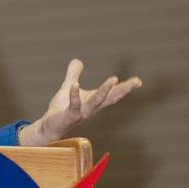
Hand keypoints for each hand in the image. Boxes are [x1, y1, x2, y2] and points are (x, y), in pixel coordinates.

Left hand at [19, 58, 141, 145]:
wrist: (50, 126)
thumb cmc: (62, 108)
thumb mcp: (68, 87)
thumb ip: (73, 74)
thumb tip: (78, 61)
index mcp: (93, 101)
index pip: (112, 93)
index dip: (125, 87)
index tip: (138, 80)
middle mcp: (91, 108)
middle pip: (110, 97)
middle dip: (123, 89)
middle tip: (136, 81)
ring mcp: (81, 113)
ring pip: (96, 102)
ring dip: (104, 90)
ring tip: (114, 79)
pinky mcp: (69, 116)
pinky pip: (74, 105)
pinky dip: (74, 95)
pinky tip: (75, 85)